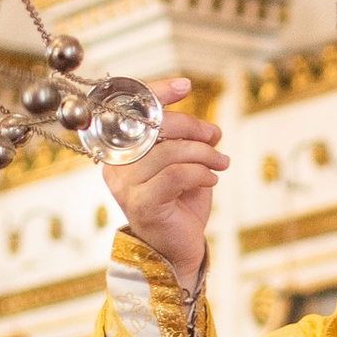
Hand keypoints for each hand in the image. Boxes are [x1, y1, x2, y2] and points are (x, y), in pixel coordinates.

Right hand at [100, 78, 224, 287]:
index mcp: (120, 151)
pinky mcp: (142, 204)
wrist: (179, 250)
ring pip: (169, 152)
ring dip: (203, 154)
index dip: (157, 93)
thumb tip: (208, 126)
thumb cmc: (179, 206)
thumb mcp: (183, 165)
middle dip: (191, 127)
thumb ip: (185, 142)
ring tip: (220, 163)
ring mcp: (125, 186)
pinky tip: (212, 179)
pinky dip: (200, 173)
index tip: (185, 86)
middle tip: (215, 136)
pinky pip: (176, 175)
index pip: (132, 112)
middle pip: (153, 128)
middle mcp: (116, 166)